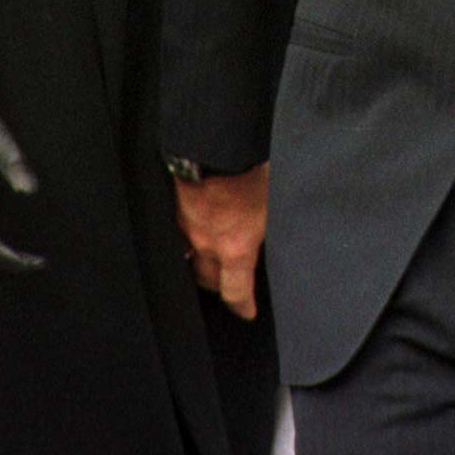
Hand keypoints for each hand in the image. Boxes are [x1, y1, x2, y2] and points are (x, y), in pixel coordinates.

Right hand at [174, 163, 268, 319]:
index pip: (236, 292)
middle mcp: (207, 243)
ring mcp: (185, 225)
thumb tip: (283, 222)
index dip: (242, 306)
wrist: (214, 142)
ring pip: (187, 256)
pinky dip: (182, 234)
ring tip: (206, 257)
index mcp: (236, 246)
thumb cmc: (251, 167)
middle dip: (219, 283)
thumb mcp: (275, 198)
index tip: (247, 311)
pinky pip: (175, 231)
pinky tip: (188, 228)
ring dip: (197, 260)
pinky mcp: (171, 207)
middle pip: (207, 279)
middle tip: (228, 280)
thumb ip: (271, 220)